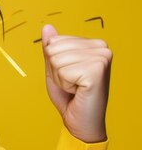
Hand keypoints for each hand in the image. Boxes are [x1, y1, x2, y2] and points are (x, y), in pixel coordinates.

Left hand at [41, 24, 111, 142]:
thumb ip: (51, 47)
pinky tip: (78, 91)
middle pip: (54, 48)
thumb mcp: (54, 67)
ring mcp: (102, 58)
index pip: (54, 40)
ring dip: (60, 78)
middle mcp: (101, 47)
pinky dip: (65, 84)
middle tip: (71, 83)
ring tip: (75, 87)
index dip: (53, 61)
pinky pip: (62, 71)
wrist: (80, 121)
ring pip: (56, 60)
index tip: (69, 75)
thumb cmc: (69, 95)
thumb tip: (47, 27)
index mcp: (93, 43)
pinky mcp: (97, 70)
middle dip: (56, 69)